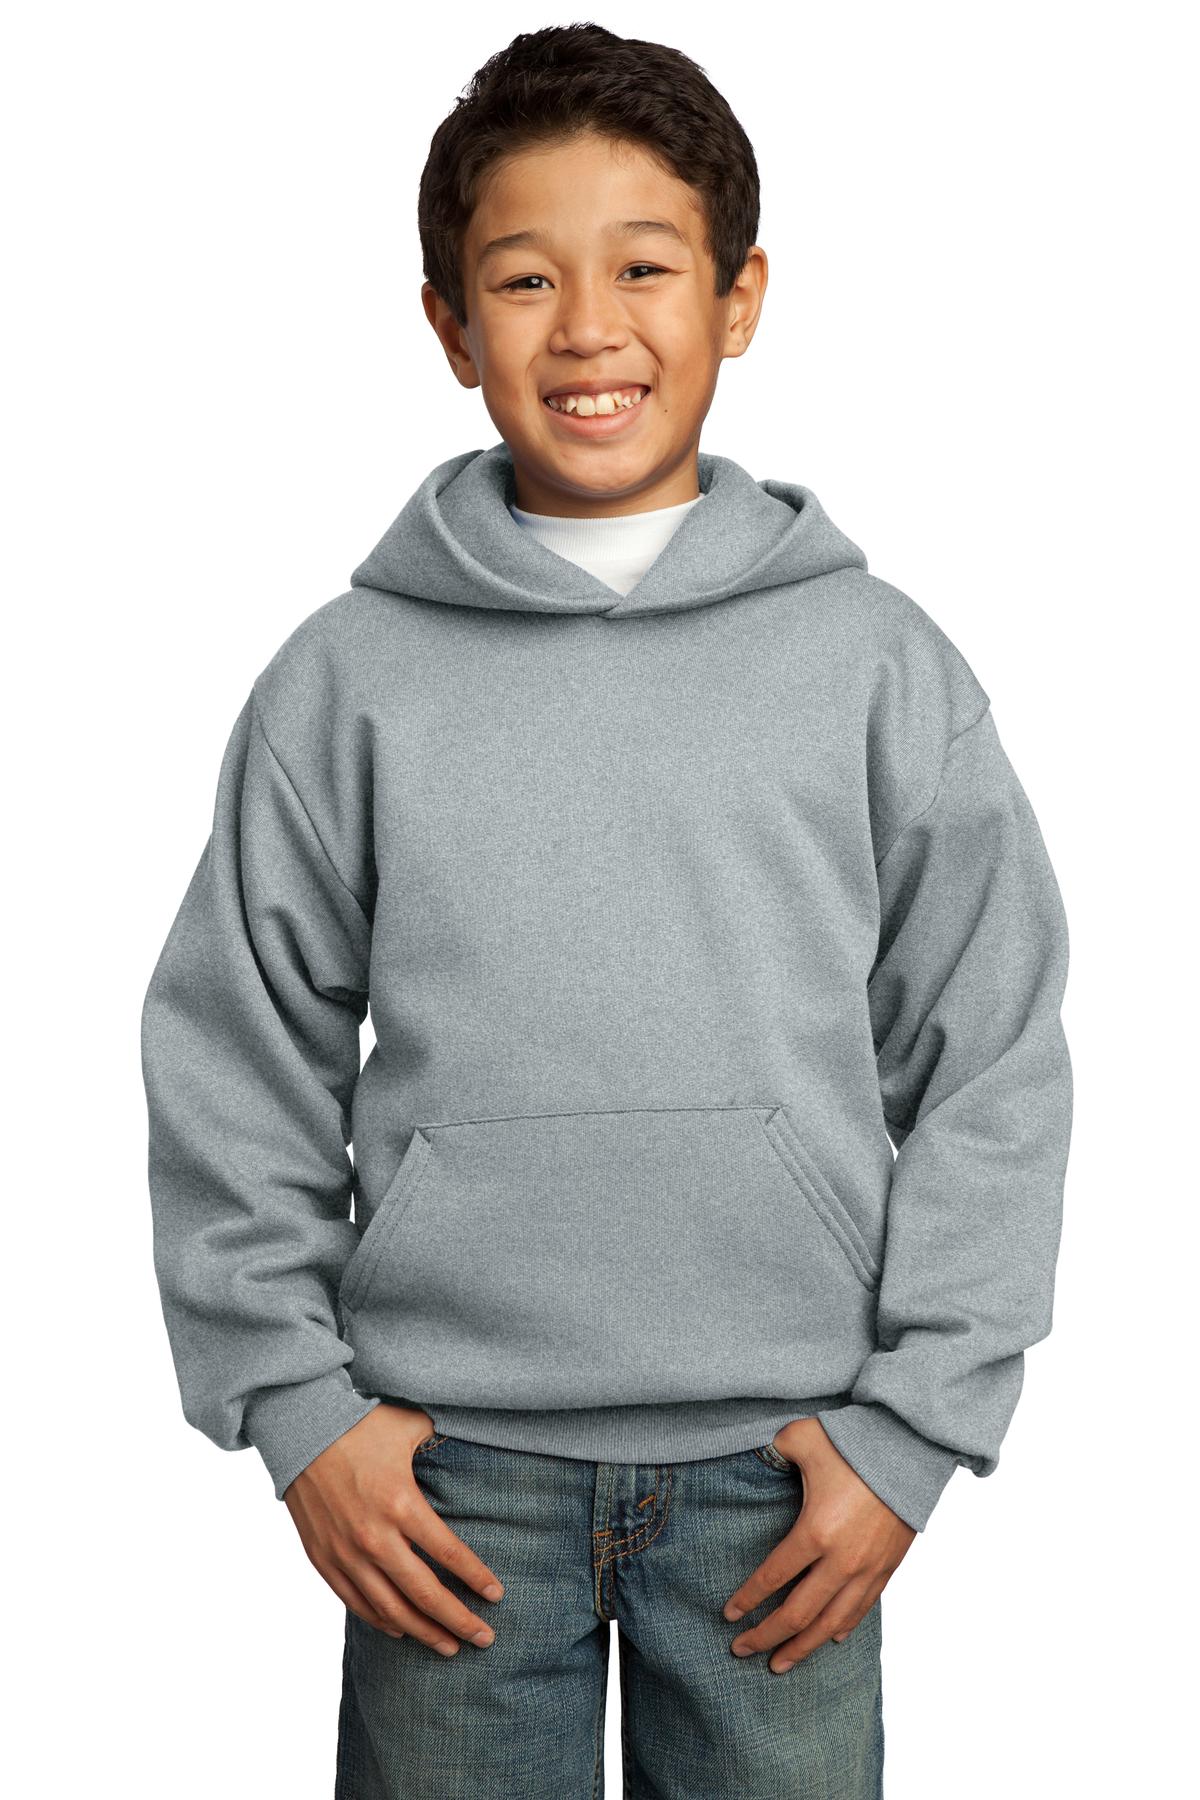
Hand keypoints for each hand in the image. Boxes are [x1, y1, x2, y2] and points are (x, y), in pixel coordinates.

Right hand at [283, 1403, 504, 1656]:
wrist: (299, 1427)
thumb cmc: (360, 1421)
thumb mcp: (409, 1424)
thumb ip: (442, 1438)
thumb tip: (470, 1438)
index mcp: (401, 1504)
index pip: (448, 1553)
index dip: (475, 1578)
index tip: (496, 1596)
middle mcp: (374, 1537)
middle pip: (424, 1594)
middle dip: (458, 1621)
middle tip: (484, 1638)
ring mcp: (346, 1553)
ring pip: (390, 1610)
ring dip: (423, 1632)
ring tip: (449, 1647)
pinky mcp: (323, 1559)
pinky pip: (356, 1603)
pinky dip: (381, 1621)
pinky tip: (401, 1630)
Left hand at [723, 1417, 915, 1672]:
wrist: (912, 1449)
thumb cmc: (855, 1441)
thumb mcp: (802, 1437)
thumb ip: (772, 1449)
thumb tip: (756, 1454)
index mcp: (815, 1531)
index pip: (773, 1578)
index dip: (748, 1600)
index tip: (729, 1616)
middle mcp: (841, 1560)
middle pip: (798, 1613)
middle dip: (766, 1636)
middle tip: (741, 1650)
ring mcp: (867, 1569)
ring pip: (830, 1623)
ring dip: (803, 1647)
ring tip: (780, 1664)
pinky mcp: (887, 1567)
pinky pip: (861, 1608)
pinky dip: (842, 1627)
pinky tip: (829, 1638)